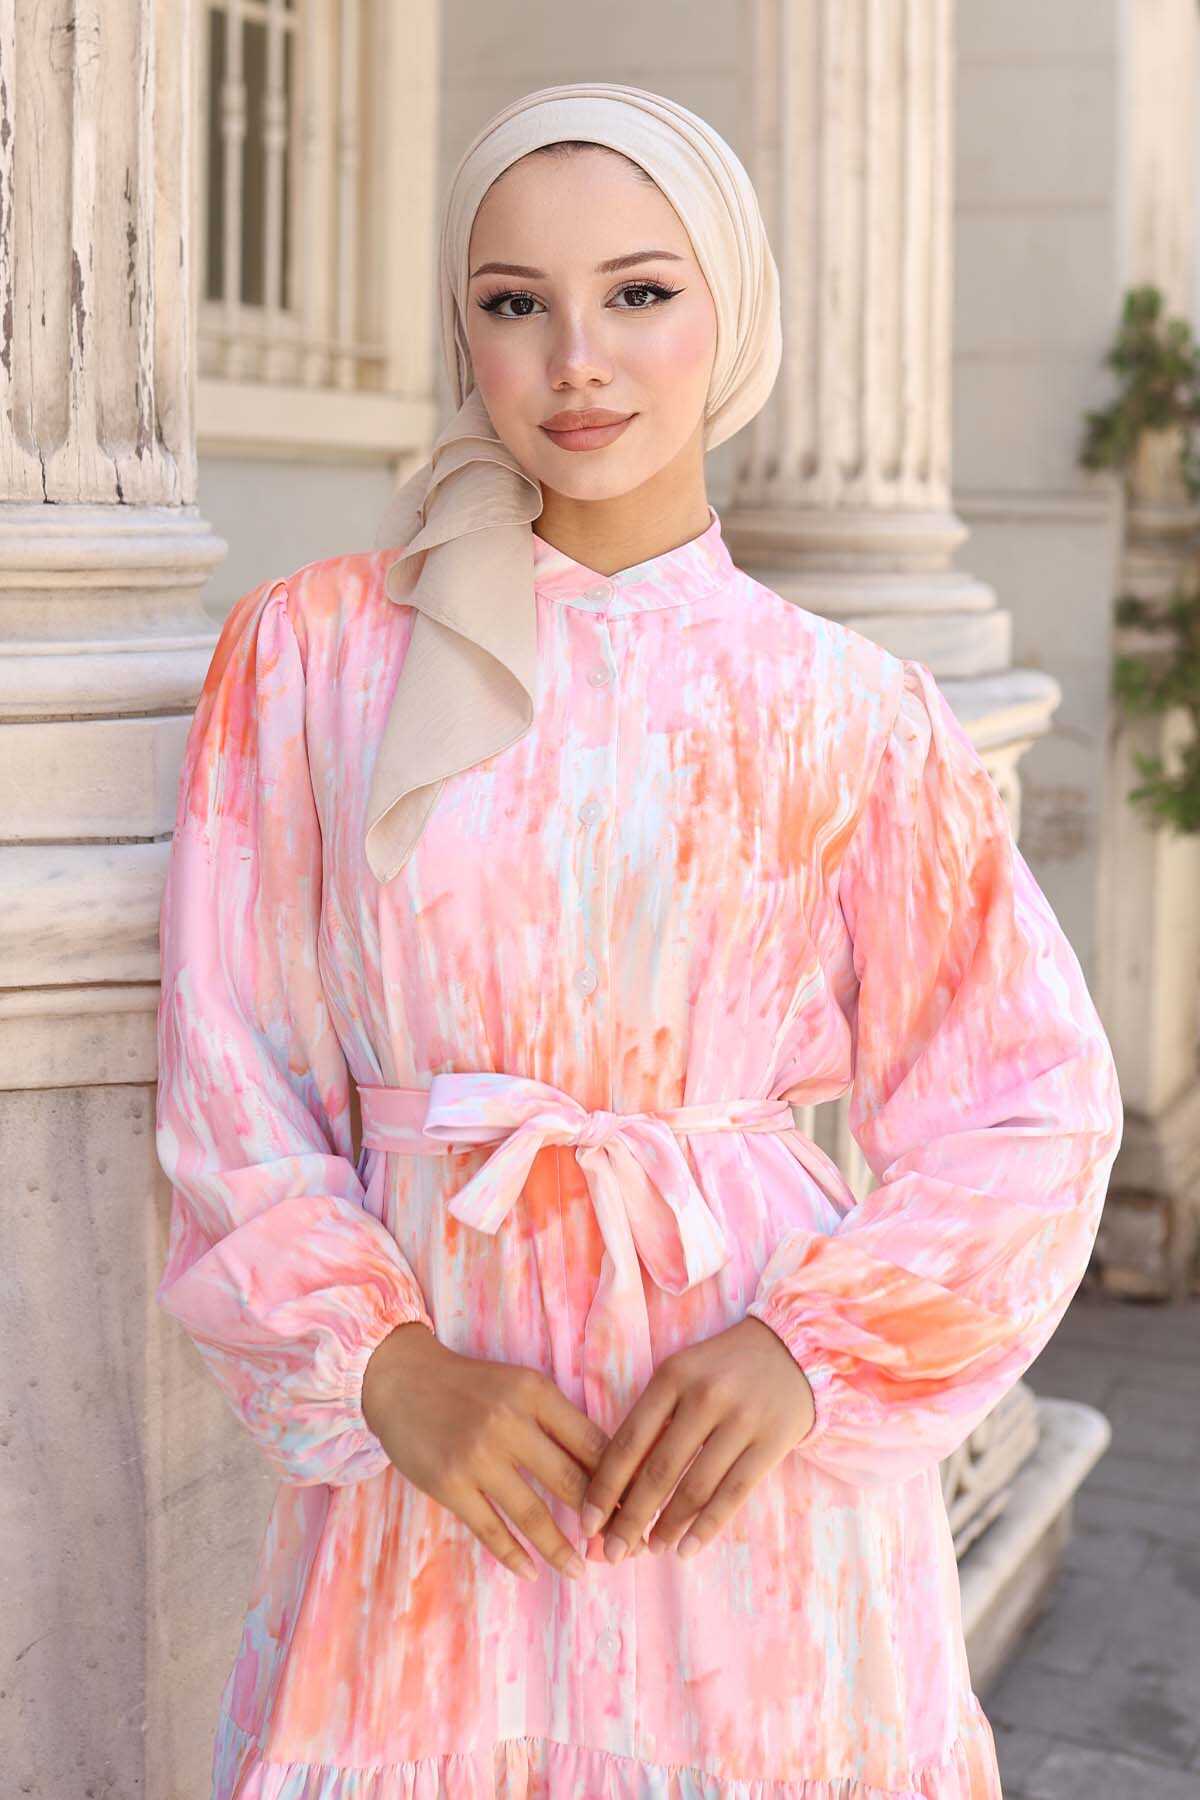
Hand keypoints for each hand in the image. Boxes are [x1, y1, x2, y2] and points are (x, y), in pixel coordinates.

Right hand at [361, 1321, 609, 1583]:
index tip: (636, 1508)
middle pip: (570, 1482)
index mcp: (536, 1393)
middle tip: (617, 1547)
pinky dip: (514, 1555)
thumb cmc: (473, 1386)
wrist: (402, 1379)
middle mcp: (509, 1423)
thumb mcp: (520, 1385)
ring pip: (533, 1515)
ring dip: (561, 1549)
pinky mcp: (449, 1484)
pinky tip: (531, 1571)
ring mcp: (477, 1456)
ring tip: (580, 1570)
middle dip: (598, 1521)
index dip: (619, 1481)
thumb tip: (607, 1469)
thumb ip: (558, 1420)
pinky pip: (490, 1529)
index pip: (593, 1444)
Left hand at [578, 1315, 816, 1563]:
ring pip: (695, 1487)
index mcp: (672, 1376)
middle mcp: (704, 1397)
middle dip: (631, 1518)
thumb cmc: (722, 1369)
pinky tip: (687, 1550)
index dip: (604, 1487)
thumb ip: (652, 1420)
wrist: (793, 1350)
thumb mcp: (681, 1375)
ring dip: (668, 1527)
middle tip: (614, 1552)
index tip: (586, 1522)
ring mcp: (741, 1420)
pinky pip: (734, 1493)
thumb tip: (615, 1486)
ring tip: (651, 1549)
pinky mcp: (772, 1442)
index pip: (628, 1442)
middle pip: (659, 1471)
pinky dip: (708, 1527)